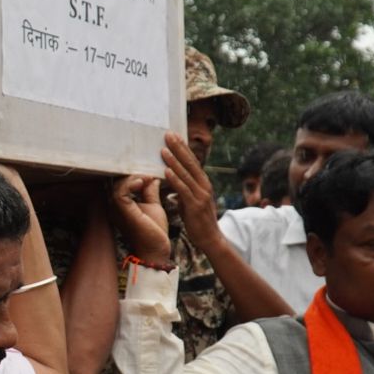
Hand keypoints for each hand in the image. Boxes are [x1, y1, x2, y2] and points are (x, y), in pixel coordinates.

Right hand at [107, 174, 169, 266]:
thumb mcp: (153, 206)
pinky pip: (120, 193)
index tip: (148, 173)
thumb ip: (150, 192)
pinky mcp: (122, 212)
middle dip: (133, 174)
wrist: (157, 249)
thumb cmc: (154, 231)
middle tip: (148, 172)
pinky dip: (130, 183)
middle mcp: (115, 207)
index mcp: (121, 205)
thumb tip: (152, 178)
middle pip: (117, 182)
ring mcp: (117, 210)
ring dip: (133, 178)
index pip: (121, 184)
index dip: (133, 175)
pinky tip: (142, 181)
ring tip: (146, 177)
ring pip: (117, 185)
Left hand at [160, 132, 226, 254]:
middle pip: (190, 163)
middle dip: (178, 148)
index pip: (192, 161)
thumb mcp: (190, 201)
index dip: (183, 147)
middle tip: (168, 134)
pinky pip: (183, 189)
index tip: (173, 135)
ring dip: (174, 161)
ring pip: (185, 174)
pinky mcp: (195, 205)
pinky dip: (175, 179)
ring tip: (163, 149)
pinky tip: (166, 171)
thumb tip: (173, 180)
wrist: (210, 239)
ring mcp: (201, 195)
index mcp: (203, 183)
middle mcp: (204, 185)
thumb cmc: (198, 220)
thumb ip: (183, 189)